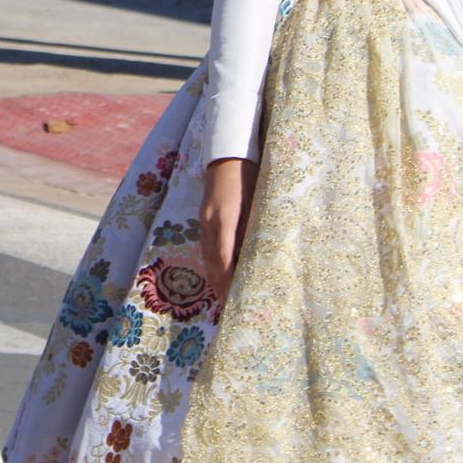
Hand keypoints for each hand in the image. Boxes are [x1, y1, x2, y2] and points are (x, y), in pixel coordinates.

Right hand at [200, 157, 257, 297]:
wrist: (227, 154)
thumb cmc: (249, 176)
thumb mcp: (257, 203)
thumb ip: (255, 229)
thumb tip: (258, 256)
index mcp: (225, 220)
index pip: (225, 259)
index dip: (228, 282)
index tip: (234, 301)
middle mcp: (210, 223)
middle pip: (213, 262)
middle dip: (220, 286)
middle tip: (230, 308)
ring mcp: (204, 220)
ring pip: (207, 256)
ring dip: (215, 278)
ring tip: (224, 298)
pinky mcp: (204, 218)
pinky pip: (206, 247)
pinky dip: (212, 264)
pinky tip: (219, 274)